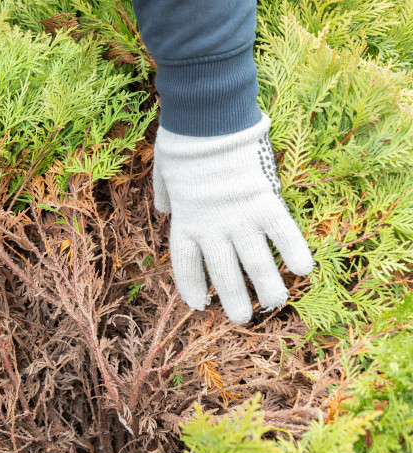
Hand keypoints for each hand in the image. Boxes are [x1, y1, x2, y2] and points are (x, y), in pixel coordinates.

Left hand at [152, 113, 313, 323]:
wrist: (206, 118)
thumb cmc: (182, 141)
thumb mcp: (163, 173)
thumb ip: (166, 197)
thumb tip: (165, 210)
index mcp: (184, 222)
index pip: (186, 266)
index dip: (192, 288)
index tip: (199, 305)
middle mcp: (211, 228)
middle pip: (223, 275)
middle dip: (233, 300)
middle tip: (241, 319)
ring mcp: (239, 218)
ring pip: (256, 264)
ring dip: (267, 288)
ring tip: (274, 303)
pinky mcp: (265, 202)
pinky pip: (284, 234)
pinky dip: (295, 251)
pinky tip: (304, 269)